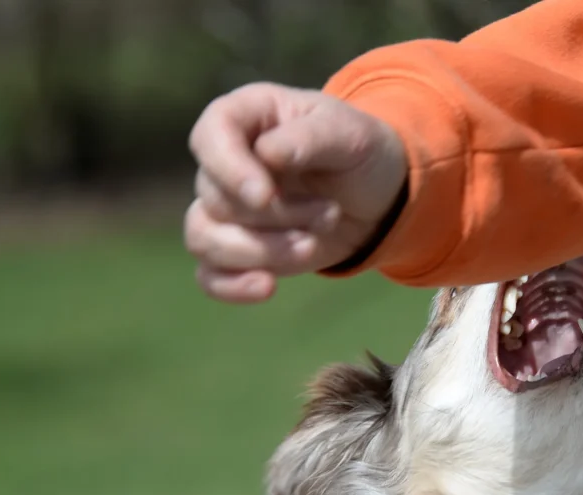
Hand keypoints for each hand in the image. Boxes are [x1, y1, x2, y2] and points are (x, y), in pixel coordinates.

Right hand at [185, 83, 407, 303]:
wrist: (376, 195)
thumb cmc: (359, 151)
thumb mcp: (350, 133)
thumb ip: (309, 138)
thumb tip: (267, 153)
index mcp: (246, 117)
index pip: (209, 137)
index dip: (229, 170)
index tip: (264, 197)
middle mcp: (225, 162)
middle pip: (215, 199)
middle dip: (277, 216)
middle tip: (331, 213)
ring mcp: (226, 209)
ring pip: (206, 240)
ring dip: (262, 252)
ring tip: (312, 246)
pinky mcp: (237, 251)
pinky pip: (210, 275)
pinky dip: (233, 286)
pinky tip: (267, 288)